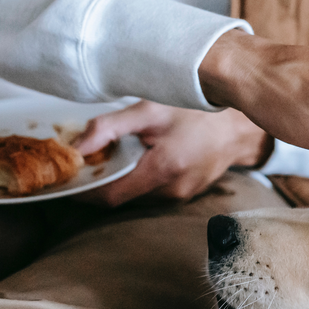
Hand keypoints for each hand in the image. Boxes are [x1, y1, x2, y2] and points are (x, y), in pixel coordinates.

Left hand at [73, 100, 269, 205]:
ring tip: (116, 155)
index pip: (110, 196)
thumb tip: (75, 149)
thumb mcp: (150, 110)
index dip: (85, 191)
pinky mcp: (187, 194)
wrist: (239, 125)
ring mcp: (181, 196)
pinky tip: (143, 158)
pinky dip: (140, 178)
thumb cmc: (196, 111)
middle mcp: (172, 191)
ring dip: (122, 180)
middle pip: (122, 198)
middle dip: (101, 183)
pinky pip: (153, 192)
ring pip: (137, 195)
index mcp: (162, 170)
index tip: (69, 177)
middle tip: (88, 160)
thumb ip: (109, 128)